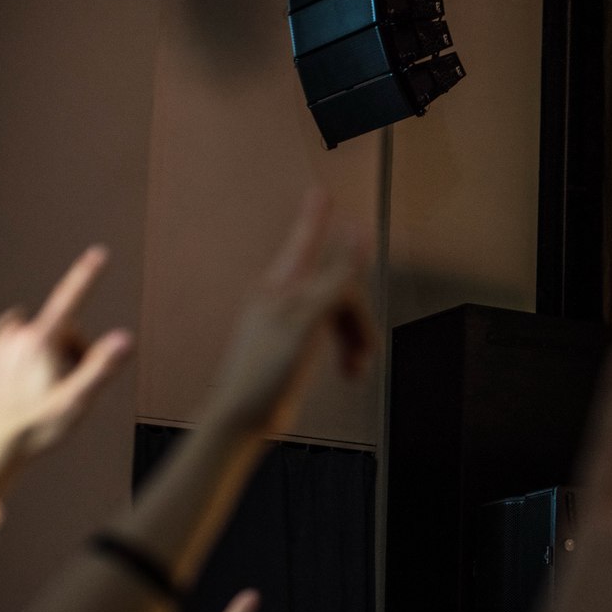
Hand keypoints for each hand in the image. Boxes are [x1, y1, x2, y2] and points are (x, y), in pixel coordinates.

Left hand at [0, 246, 132, 488]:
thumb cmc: (36, 427)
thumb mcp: (76, 401)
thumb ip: (101, 367)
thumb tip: (124, 338)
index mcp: (39, 342)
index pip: (70, 300)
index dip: (87, 275)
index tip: (100, 253)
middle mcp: (17, 335)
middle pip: (66, 328)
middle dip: (76, 350)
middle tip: (69, 385)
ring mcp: (2, 342)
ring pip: (47, 335)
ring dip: (56, 354)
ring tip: (48, 388)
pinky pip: (27, 340)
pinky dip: (36, 353)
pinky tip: (32, 379)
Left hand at [200, 189, 374, 436]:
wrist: (242, 416)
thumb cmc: (267, 371)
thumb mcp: (308, 320)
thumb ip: (337, 278)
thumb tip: (358, 235)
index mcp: (283, 287)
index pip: (306, 241)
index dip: (318, 218)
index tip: (322, 194)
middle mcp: (283, 299)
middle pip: (336, 289)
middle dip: (359, 318)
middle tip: (368, 350)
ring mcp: (286, 323)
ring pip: (336, 315)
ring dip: (355, 339)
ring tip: (357, 368)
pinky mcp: (291, 347)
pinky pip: (329, 336)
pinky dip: (344, 351)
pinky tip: (347, 370)